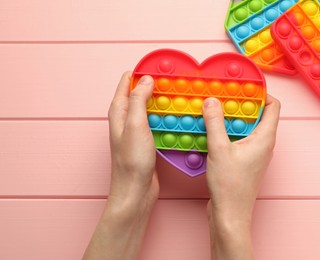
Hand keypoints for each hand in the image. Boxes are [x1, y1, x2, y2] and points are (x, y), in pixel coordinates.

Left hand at [83, 72, 158, 259]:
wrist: (136, 190)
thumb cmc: (132, 161)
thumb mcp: (135, 125)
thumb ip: (138, 100)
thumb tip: (146, 79)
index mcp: (119, 111)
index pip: (126, 82)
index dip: (141, 72)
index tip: (159, 67)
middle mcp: (126, 118)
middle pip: (139, 93)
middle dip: (154, 85)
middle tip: (173, 80)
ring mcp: (136, 130)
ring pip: (149, 107)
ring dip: (161, 100)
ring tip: (178, 94)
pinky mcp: (146, 140)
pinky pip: (156, 121)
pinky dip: (165, 116)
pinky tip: (176, 117)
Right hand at [203, 95, 280, 259]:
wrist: (229, 213)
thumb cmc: (230, 186)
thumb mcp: (219, 149)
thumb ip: (215, 123)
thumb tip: (212, 101)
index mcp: (265, 138)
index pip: (273, 106)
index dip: (261, 93)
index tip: (244, 85)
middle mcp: (263, 144)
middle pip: (258, 114)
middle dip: (241, 103)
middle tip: (224, 96)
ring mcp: (254, 153)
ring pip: (247, 127)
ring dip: (232, 118)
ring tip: (215, 110)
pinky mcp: (245, 160)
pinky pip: (239, 138)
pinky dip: (228, 131)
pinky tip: (212, 131)